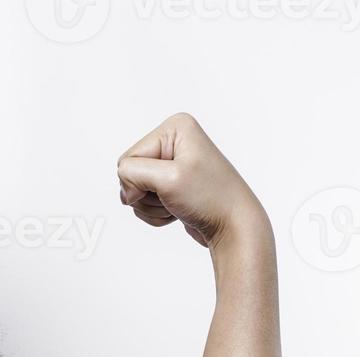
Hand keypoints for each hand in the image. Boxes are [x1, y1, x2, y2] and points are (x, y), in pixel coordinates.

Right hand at [115, 112, 269, 249]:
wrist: (233, 226)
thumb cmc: (211, 199)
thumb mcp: (168, 179)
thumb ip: (132, 173)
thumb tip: (125, 189)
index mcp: (175, 127)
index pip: (128, 159)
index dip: (138, 181)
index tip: (167, 188)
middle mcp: (174, 141)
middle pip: (130, 173)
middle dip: (145, 194)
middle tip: (173, 197)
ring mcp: (173, 164)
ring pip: (136, 190)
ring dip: (152, 206)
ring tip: (178, 205)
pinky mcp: (173, 185)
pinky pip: (147, 201)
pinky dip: (157, 213)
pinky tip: (178, 211)